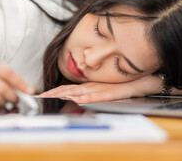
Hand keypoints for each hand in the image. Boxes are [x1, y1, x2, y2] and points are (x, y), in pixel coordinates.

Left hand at [39, 75, 162, 102]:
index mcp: (88, 86)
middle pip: (68, 89)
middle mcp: (91, 86)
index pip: (67, 88)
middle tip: (40, 96)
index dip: (53, 91)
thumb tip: (76, 99)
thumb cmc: (121, 85)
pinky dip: (86, 97)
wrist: (141, 81)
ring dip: (65, 94)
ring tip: (52, 96)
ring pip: (79, 91)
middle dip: (53, 93)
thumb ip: (90, 93)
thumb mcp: (102, 90)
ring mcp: (99, 89)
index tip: (41, 94)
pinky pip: (96, 95)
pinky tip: (78, 99)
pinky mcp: (109, 92)